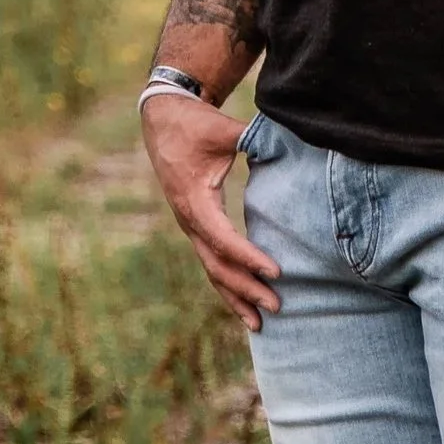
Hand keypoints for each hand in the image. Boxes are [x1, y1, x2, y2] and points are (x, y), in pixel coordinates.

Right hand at [142, 92, 280, 329]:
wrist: (164, 120)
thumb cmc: (194, 124)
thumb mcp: (221, 129)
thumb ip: (248, 136)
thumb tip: (279, 137)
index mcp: (194, 201)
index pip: (222, 238)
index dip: (248, 257)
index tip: (276, 272)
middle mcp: (189, 220)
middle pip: (217, 265)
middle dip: (246, 288)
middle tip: (277, 305)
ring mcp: (190, 226)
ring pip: (211, 270)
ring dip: (235, 297)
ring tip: (260, 323)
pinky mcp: (196, 225)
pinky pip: (211, 261)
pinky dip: (227, 285)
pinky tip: (244, 304)